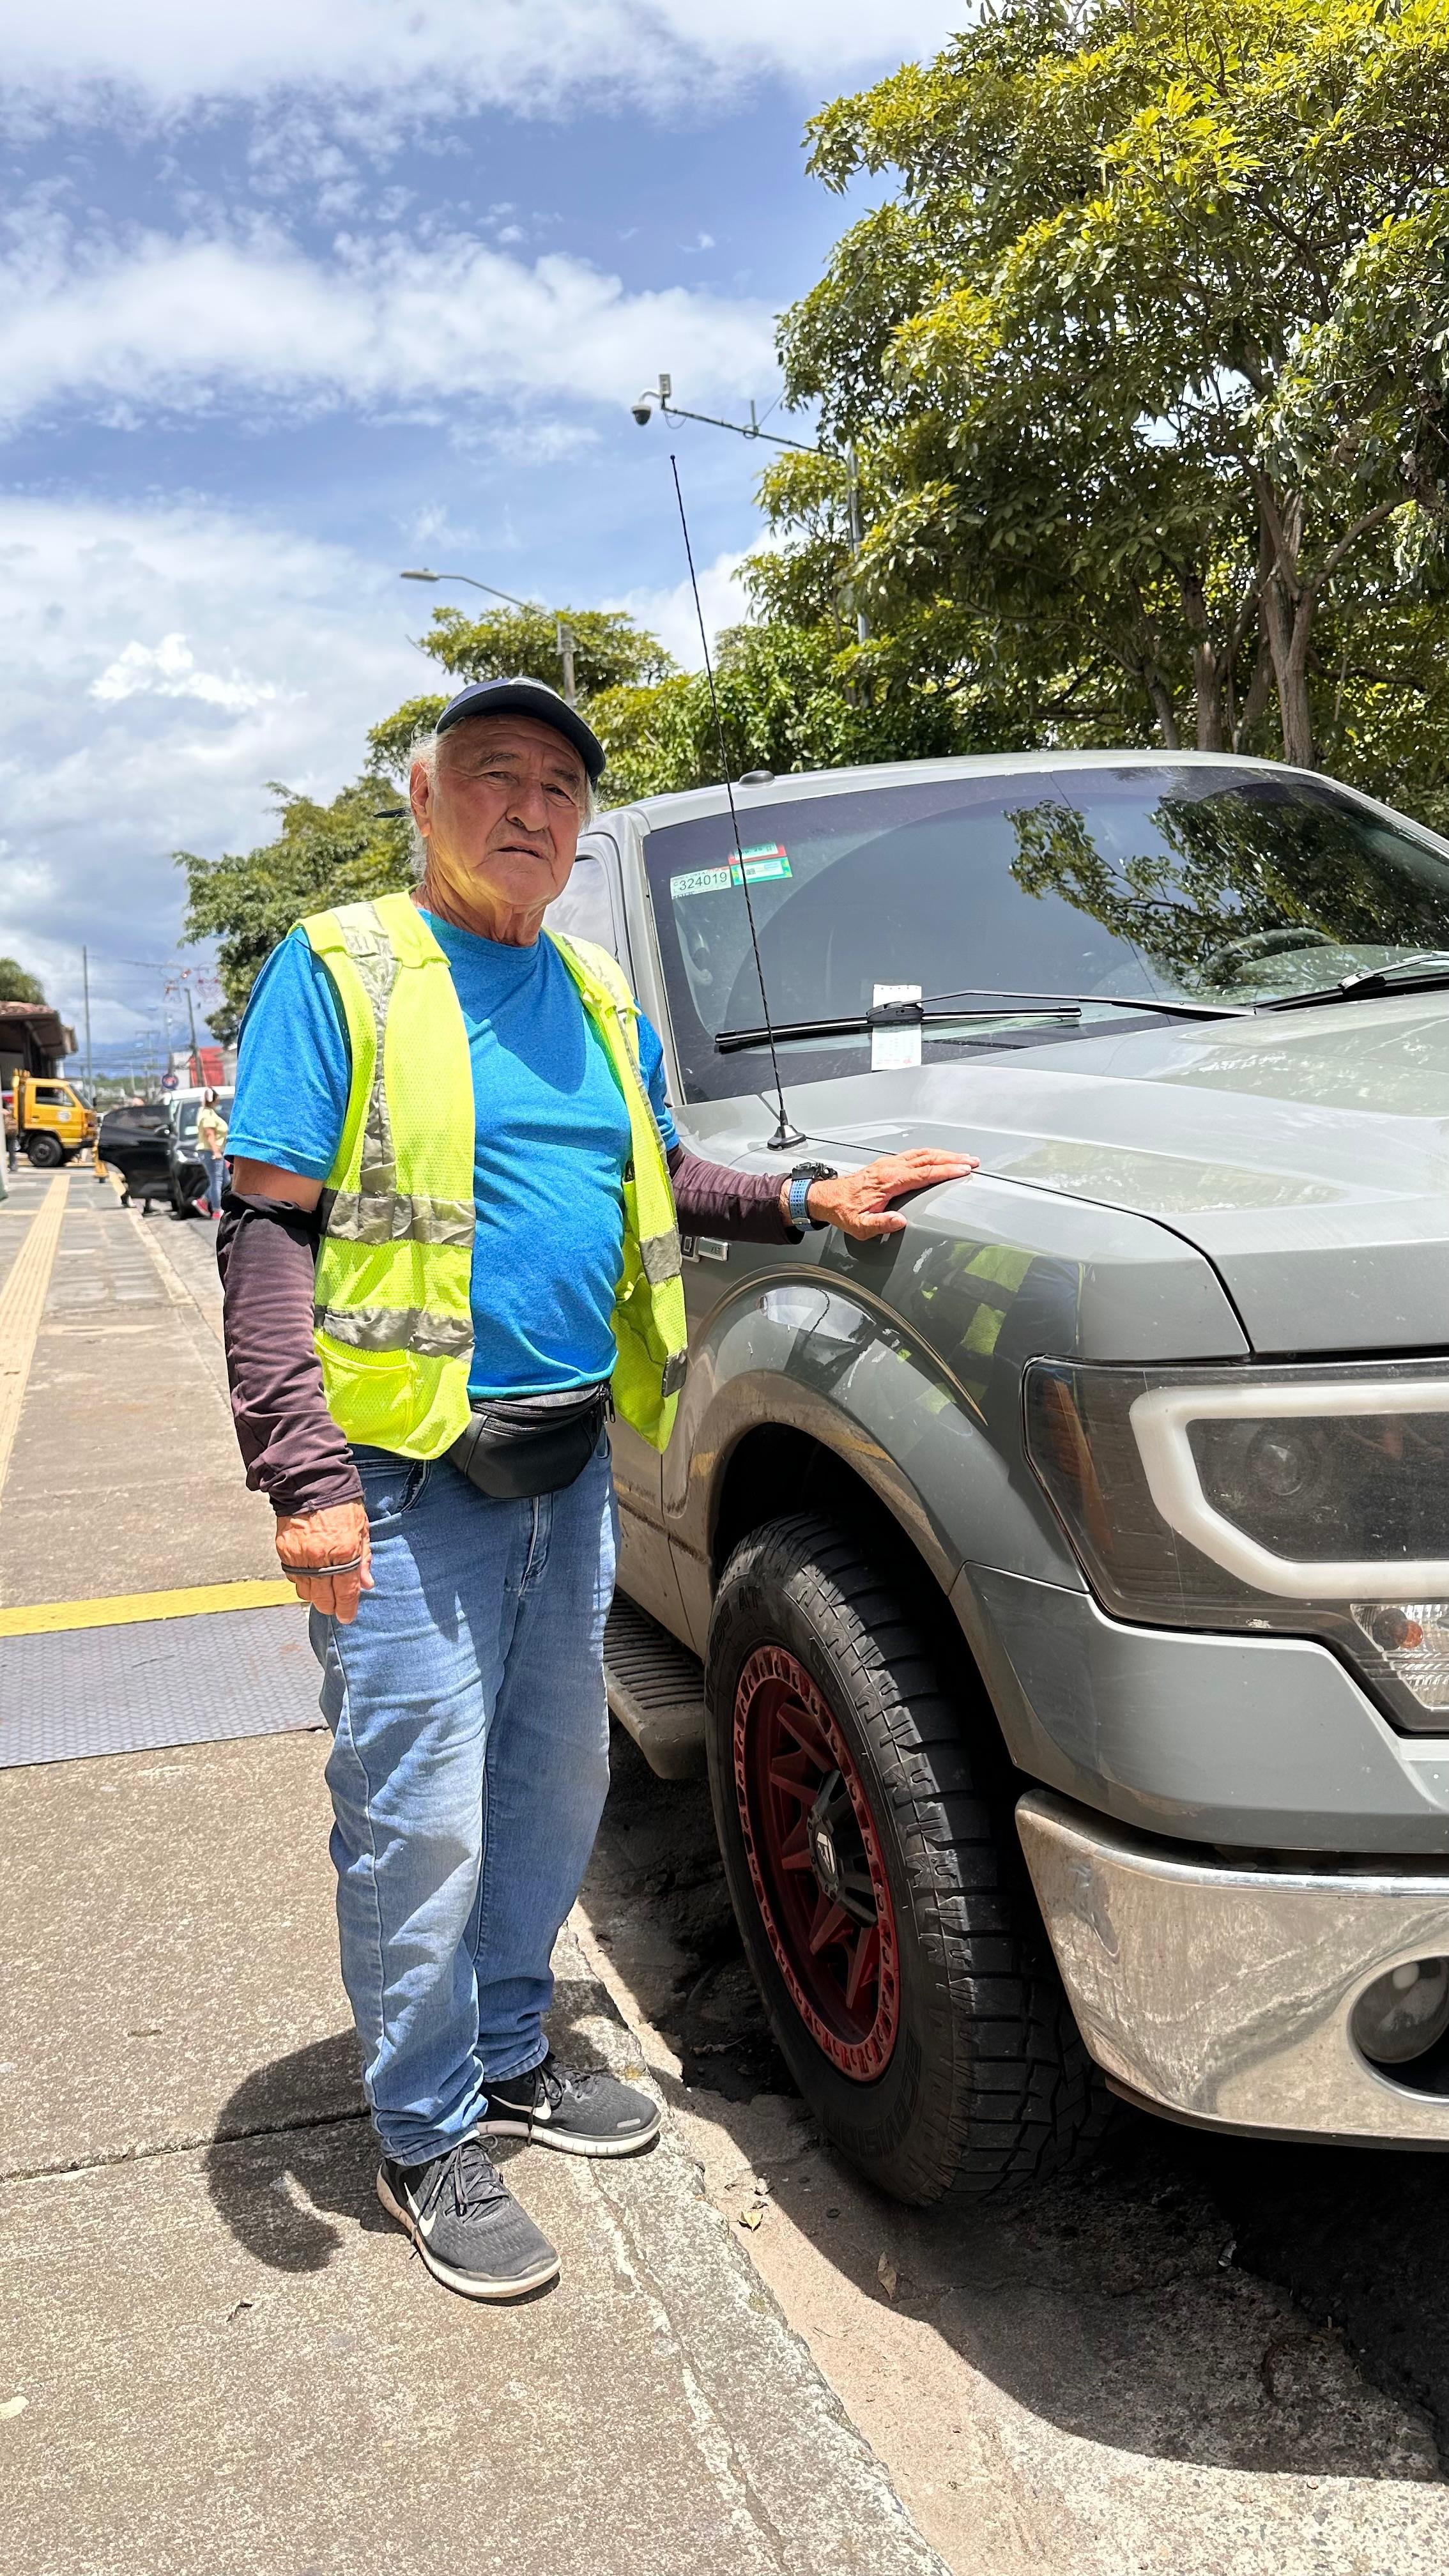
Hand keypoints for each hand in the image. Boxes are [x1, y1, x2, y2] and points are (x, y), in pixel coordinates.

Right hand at [274, 1500, 373, 1623]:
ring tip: (324, 1591)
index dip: (347, 1608)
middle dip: (331, 1606)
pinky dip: (302, 1582)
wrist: (311, 1483)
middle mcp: (321, 1558)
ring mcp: (300, 1556)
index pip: (346, 1591)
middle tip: (336, 1608)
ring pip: (306, 1591)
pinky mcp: (284, 1552)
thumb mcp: (362, 1529)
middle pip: (324, 1598)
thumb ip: (364, 1558)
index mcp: (345, 1552)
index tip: (347, 1617)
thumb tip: (366, 1584)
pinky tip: (310, 1576)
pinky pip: (293, 1578)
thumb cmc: (342, 1504)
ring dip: (316, 1595)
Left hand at [795, 1148, 978, 1242]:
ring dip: (944, 1154)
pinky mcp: (887, 1164)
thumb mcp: (860, 1226)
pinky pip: (913, 1154)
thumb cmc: (844, 1212)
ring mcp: (888, 1164)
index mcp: (887, 1182)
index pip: (923, 1173)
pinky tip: (939, 1156)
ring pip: (921, 1153)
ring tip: (963, 1158)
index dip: (945, 1170)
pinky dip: (931, 1154)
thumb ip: (881, 1224)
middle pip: (927, 1158)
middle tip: (972, 1161)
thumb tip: (901, 1222)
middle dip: (952, 1159)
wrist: (826, 1198)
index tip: (963, 1170)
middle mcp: (889, 1169)